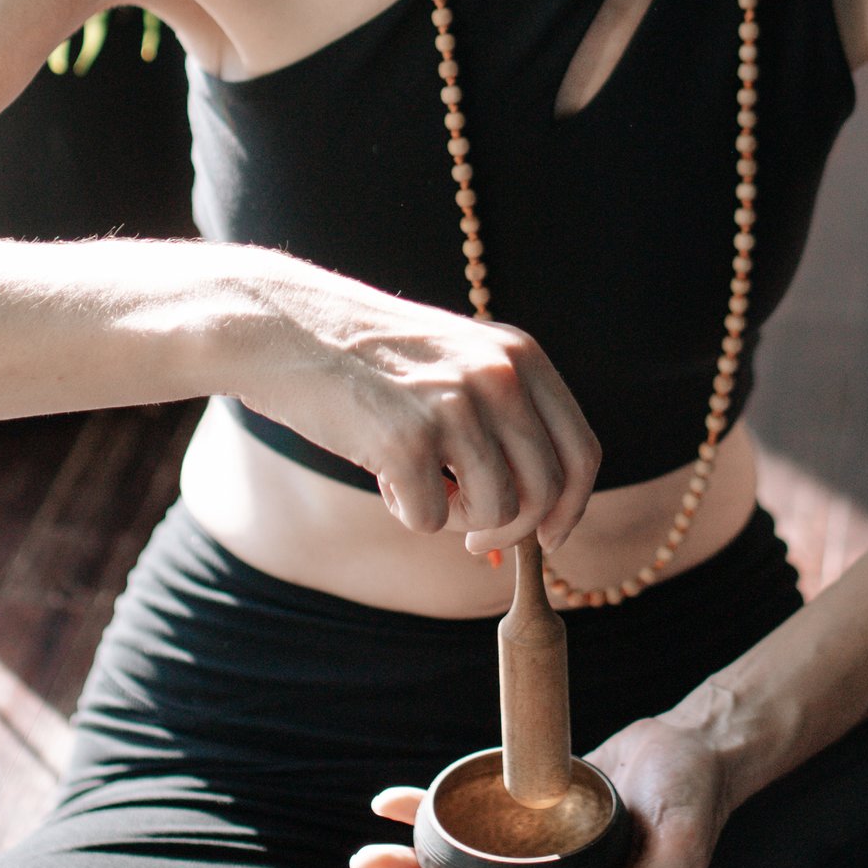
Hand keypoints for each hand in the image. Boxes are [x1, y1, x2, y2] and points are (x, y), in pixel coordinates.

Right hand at [233, 259, 599, 557]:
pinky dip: (405, 511)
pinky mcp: (408, 440)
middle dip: (512, 529)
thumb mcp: (458, 361)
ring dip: (453, 518)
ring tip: (413, 481)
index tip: (550, 537)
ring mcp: (456, 406)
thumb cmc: (369, 357)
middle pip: (545, 491)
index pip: (581, 450)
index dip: (571, 507)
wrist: (285, 328)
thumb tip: (542, 514)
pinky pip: (430, 519)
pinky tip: (379, 470)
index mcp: (521, 355)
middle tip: (476, 539)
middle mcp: (499, 376)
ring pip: (494, 512)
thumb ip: (506, 417)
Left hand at [348, 715, 730, 867]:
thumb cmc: (695, 802)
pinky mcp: (525, 811)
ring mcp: (533, 853)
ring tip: (362, 860)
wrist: (695, 748)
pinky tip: (391, 804)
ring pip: (462, 867)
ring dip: (411, 865)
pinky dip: (429, 811)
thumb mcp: (679, 853)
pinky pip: (470, 817)